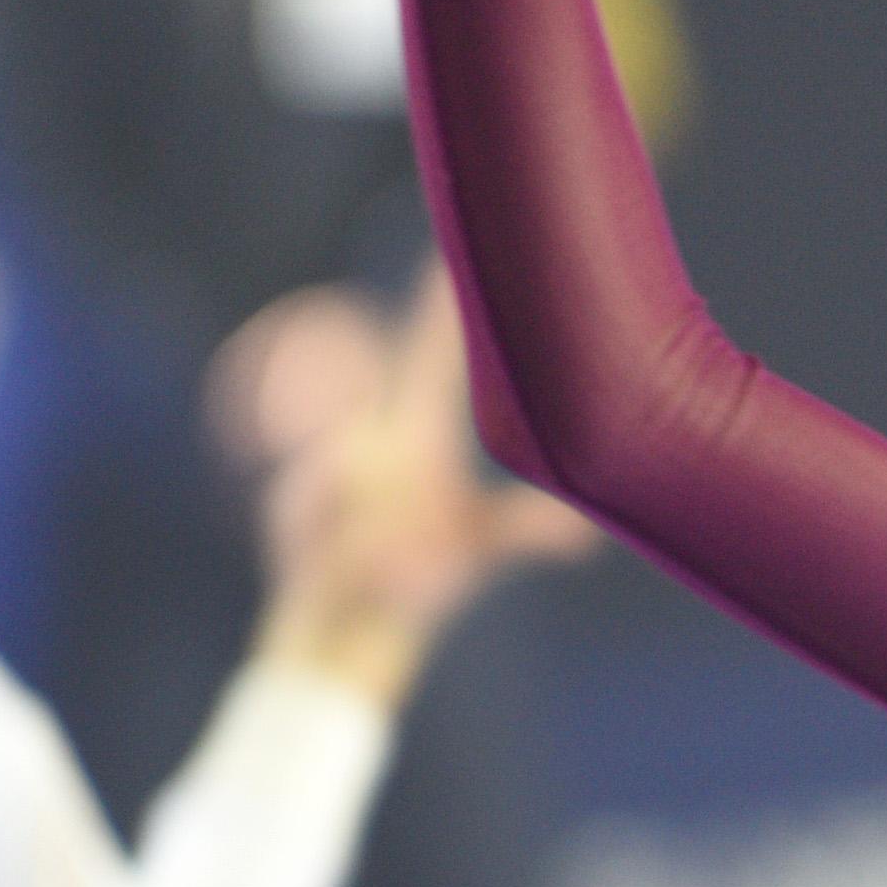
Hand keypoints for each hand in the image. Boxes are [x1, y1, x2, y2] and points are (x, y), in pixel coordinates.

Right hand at [249, 272, 594, 696]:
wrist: (350, 629)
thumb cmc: (415, 572)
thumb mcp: (476, 546)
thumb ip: (525, 530)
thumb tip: (586, 534)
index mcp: (412, 437)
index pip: (422, 359)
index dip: (436, 310)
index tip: (448, 257)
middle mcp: (367, 446)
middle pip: (369, 384)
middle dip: (381, 348)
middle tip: (401, 306)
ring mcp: (325, 485)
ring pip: (342, 471)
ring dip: (375, 499)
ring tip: (413, 550)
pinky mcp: (300, 534)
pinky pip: (333, 535)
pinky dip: (373, 563)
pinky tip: (393, 577)